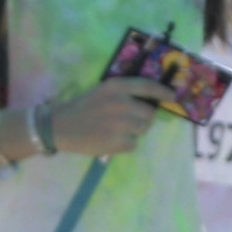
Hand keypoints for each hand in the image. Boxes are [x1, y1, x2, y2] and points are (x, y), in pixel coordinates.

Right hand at [44, 77, 178, 158]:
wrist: (60, 126)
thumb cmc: (82, 107)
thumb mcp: (103, 91)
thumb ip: (125, 93)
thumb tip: (150, 101)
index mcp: (117, 87)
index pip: (148, 87)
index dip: (163, 92)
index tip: (172, 97)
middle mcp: (122, 103)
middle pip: (149, 114)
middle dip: (142, 118)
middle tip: (127, 121)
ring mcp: (120, 124)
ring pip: (143, 130)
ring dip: (134, 132)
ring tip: (116, 130)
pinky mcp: (117, 142)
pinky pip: (133, 145)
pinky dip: (125, 144)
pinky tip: (110, 140)